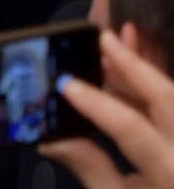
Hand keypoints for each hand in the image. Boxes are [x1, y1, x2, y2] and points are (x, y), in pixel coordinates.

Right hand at [43, 28, 173, 187]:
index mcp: (169, 174)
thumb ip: (90, 169)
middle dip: (138, 67)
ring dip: (148, 70)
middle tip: (105, 37)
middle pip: (170, 102)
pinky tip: (139, 67)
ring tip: (120, 41)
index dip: (100, 105)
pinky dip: (157, 88)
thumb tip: (50, 137)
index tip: (66, 84)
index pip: (133, 129)